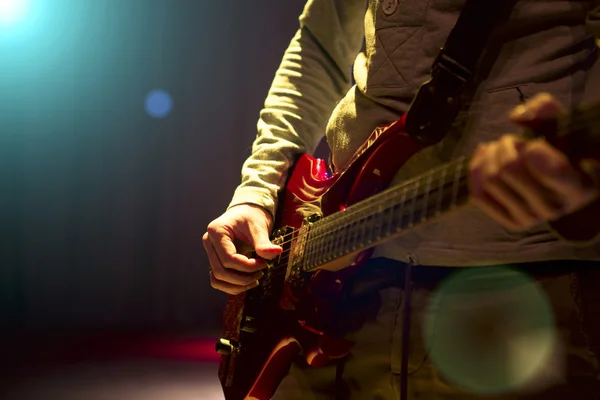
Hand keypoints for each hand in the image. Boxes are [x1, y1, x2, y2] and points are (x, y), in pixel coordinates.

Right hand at [203, 204, 282, 294]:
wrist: (247, 212)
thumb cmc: (251, 216)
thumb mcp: (258, 226)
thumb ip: (264, 242)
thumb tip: (276, 252)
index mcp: (216, 231)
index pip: (228, 258)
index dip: (248, 266)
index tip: (264, 263)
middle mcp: (209, 243)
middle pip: (220, 271)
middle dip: (243, 278)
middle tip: (261, 273)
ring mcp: (210, 253)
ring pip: (216, 279)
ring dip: (236, 285)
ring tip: (255, 280)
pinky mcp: (215, 261)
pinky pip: (218, 280)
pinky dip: (232, 286)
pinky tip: (248, 281)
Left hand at [469, 93, 599, 230]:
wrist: (557, 181)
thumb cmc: (562, 149)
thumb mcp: (563, 126)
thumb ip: (546, 110)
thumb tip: (516, 117)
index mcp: (579, 186)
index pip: (552, 171)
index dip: (533, 149)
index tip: (532, 144)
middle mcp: (556, 208)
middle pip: (509, 169)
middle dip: (506, 145)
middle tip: (512, 140)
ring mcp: (532, 219)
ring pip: (491, 179)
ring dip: (491, 155)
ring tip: (500, 148)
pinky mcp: (512, 223)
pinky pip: (479, 195)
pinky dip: (476, 169)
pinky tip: (484, 155)